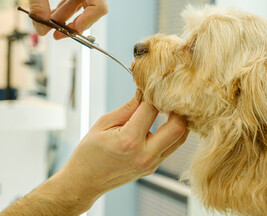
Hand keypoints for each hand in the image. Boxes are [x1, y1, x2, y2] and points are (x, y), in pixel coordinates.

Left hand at [23, 0, 107, 38]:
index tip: (71, 31)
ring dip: (64, 17)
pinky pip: (74, 0)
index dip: (86, 22)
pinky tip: (51, 15)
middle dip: (72, 22)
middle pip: (90, 10)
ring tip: (48, 24)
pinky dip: (63, 9)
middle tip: (56, 34)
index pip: (99, 7)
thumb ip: (38, 5)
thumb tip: (41, 28)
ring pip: (80, 7)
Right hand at [46, 97, 187, 212]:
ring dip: (178, 120)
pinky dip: (171, 132)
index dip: (152, 94)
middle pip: (178, 127)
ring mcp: (152, 163)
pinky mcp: (154, 167)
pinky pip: (172, 146)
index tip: (150, 87)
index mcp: (129, 141)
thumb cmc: (89, 152)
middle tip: (166, 98)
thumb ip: (128, 108)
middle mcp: (145, 155)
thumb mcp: (104, 123)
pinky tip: (162, 122)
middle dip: (176, 108)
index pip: (152, 110)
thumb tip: (144, 92)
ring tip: (166, 109)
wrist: (85, 181)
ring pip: (180, 138)